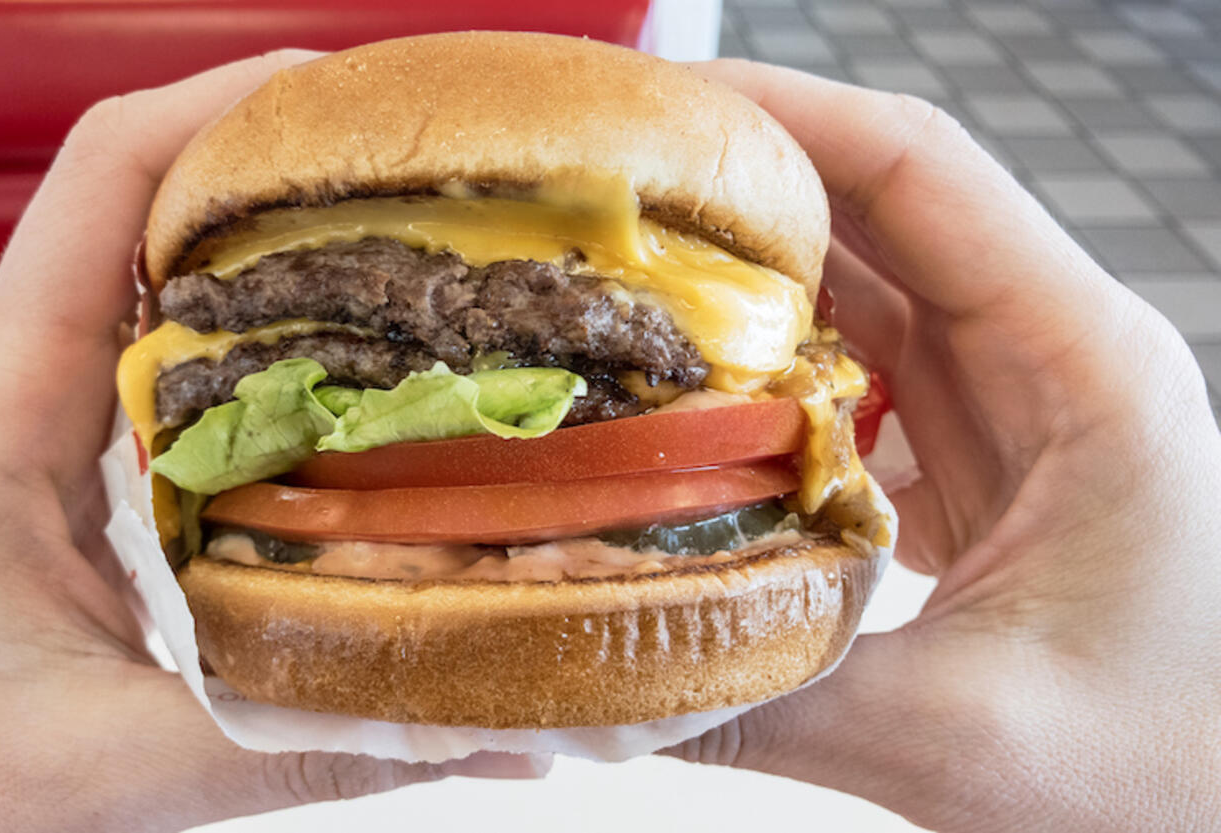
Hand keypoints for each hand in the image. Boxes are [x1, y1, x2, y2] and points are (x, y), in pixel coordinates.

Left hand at [0, 52, 545, 832]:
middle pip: (156, 194)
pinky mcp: (99, 465)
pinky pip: (196, 355)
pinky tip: (379, 367)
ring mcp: (65, 417)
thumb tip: (505, 732)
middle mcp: (34, 384)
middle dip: (292, 154)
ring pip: (179, 270)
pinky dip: (285, 329)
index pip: (103, 181)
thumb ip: (305, 743)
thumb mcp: (115, 764)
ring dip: (294, 234)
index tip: (360, 99)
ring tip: (432, 243)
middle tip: (440, 171)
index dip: (227, 106)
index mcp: (8, 408)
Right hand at [664, 60, 1220, 831]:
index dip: (788, 112)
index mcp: (1084, 365)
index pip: (922, 172)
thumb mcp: (973, 738)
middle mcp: (1049, 358)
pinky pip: (858, 377)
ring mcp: (1013, 407)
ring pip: (863, 293)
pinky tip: (689, 403)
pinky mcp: (977, 462)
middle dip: (738, 185)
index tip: (662, 106)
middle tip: (600, 192)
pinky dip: (769, 373)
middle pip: (878, 212)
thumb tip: (588, 680)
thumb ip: (772, 699)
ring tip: (618, 281)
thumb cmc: (1184, 769)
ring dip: (747, 279)